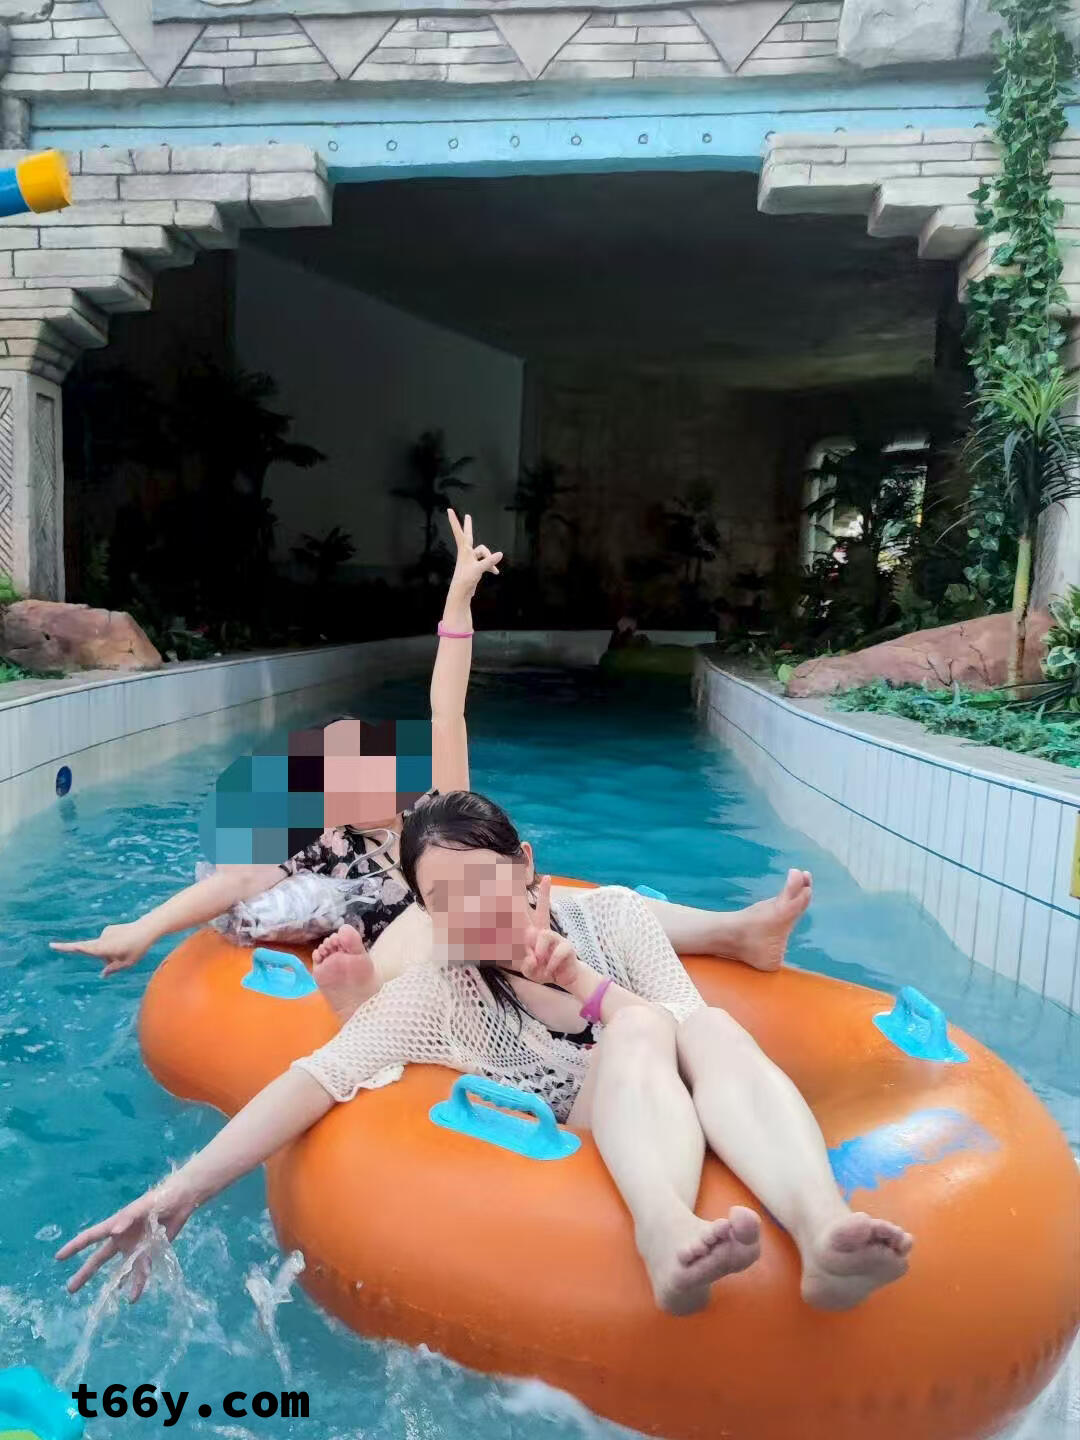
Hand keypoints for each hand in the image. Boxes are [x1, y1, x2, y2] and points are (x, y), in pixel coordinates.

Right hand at [50, 920, 151, 976]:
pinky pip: (108, 942)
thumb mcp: (127, 963)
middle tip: (124, 954)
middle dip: (106, 959)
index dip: (67, 948)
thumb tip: (102, 974)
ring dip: (112, 952)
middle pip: (96, 954)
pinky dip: (114, 946)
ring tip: (127, 948)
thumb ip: (113, 969)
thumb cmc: (137, 948)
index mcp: (103, 948)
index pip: (82, 949)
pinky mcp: (109, 929)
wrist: (147, 928)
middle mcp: (102, 939)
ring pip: (103, 949)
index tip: (52, 945)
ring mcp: (105, 933)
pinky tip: (126, 942)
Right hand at [56, 1177, 197, 1300]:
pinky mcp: (150, 1251)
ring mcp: (135, 1246)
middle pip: (99, 1258)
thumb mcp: (143, 1206)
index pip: (90, 1237)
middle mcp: (122, 1238)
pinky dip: (138, 1284)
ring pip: (121, 1269)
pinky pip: (141, 1271)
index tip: (58, 1258)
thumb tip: (113, 1231)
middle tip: (70, 1289)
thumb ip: (128, 1218)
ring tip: (106, 1300)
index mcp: (116, 1225)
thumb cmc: (159, 1199)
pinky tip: (133, 1298)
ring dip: (114, 1284)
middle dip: (85, 1273)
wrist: (181, 1201)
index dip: (74, 1247)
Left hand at [446, 509, 501, 596]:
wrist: (461, 593)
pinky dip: (491, 566)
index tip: (448, 510)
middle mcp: (466, 552)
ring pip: (484, 553)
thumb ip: (490, 561)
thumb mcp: (479, 569)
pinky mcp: (474, 566)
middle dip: (469, 526)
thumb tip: (501, 554)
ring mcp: (471, 559)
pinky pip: (486, 562)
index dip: (455, 521)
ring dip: (490, 561)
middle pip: (468, 535)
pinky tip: (495, 573)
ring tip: (494, 571)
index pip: (460, 532)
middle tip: (468, 516)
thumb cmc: (466, 579)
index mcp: (464, 550)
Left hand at [520, 875, 580, 988]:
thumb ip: (527, 965)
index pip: (527, 915)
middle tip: (547, 878)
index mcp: (535, 934)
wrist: (564, 979)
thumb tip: (533, 956)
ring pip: (544, 935)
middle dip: (545, 893)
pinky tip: (549, 971)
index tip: (536, 882)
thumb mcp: (529, 970)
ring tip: (540, 963)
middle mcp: (546, 932)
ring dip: (539, 951)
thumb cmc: (544, 970)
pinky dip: (549, 966)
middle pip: (544, 908)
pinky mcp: (568, 947)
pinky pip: (556, 953)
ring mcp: (558, 938)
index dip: (527, 903)